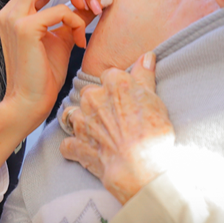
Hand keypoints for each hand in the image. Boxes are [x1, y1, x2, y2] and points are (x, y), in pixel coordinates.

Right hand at [0, 0, 94, 128]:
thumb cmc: (44, 75)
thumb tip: (94, 1)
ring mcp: (14, 17)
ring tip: (89, 9)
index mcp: (16, 11)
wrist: (30, 103)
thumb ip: (73, 17)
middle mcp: (11, 10)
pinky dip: (75, 20)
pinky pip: (59, 10)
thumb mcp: (62, 38)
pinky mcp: (25, 29)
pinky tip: (79, 41)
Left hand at [60, 53, 174, 203]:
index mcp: (114, 83)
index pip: (111, 75)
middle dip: (99, 103)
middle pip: (91, 93)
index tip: (126, 99)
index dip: (119, 88)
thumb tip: (146, 55)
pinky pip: (68, 144)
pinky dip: (75, 147)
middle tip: (116, 119)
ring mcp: (82, 121)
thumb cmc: (153, 132)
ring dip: (84, 122)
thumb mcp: (155, 100)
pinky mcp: (76, 144)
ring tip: (101, 134)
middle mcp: (93, 97)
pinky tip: (87, 150)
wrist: (140, 167)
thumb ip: (145, 76)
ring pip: (75, 114)